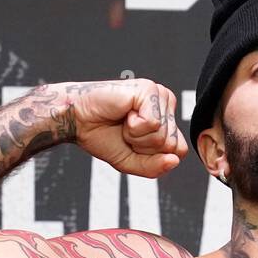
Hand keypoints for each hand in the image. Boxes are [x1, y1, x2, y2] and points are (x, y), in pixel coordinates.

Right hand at [58, 78, 187, 176]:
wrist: (78, 120)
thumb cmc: (102, 136)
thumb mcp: (132, 162)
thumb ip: (155, 167)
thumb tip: (174, 161)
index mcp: (166, 119)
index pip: (179, 151)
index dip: (153, 156)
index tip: (134, 143)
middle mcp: (166, 105)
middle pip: (172, 146)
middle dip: (145, 147)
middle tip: (126, 132)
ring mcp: (159, 96)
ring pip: (163, 136)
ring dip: (137, 137)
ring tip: (124, 123)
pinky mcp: (149, 90)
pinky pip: (153, 124)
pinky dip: (134, 127)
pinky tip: (124, 114)